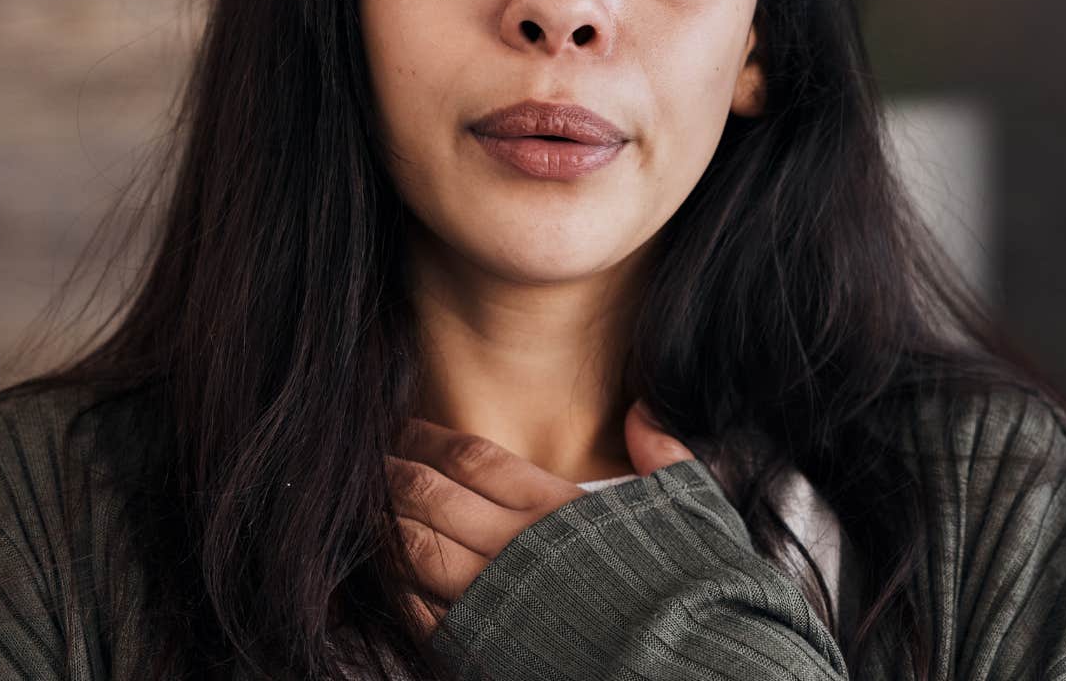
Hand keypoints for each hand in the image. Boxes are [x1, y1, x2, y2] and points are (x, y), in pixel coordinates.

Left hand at [388, 398, 696, 634]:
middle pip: (432, 497)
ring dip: (386, 522)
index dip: (432, 440)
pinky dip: (397, 586)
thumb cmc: (697, 594)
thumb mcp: (694, 513)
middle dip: (395, 473)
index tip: (406, 428)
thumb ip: (663, 459)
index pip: (474, 460)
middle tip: (370, 457)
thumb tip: (643, 411)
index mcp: (559, 511)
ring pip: (416, 550)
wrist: (691, 673)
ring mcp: (496, 605)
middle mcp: (517, 551)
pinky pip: (422, 614)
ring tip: (368, 503)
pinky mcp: (485, 653)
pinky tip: (387, 569)